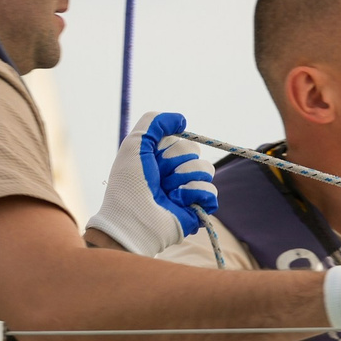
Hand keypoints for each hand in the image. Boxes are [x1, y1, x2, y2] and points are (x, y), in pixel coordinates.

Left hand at [86, 111, 217, 255]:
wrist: (133, 220)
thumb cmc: (129, 184)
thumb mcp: (134, 144)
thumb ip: (155, 122)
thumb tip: (182, 121)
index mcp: (161, 158)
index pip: (180, 138)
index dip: (167, 147)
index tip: (152, 159)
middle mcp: (175, 172)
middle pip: (194, 151)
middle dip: (175, 162)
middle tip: (158, 178)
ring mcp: (187, 190)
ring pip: (206, 169)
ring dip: (184, 178)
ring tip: (167, 192)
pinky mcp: (197, 208)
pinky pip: (211, 192)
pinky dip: (194, 194)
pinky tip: (178, 202)